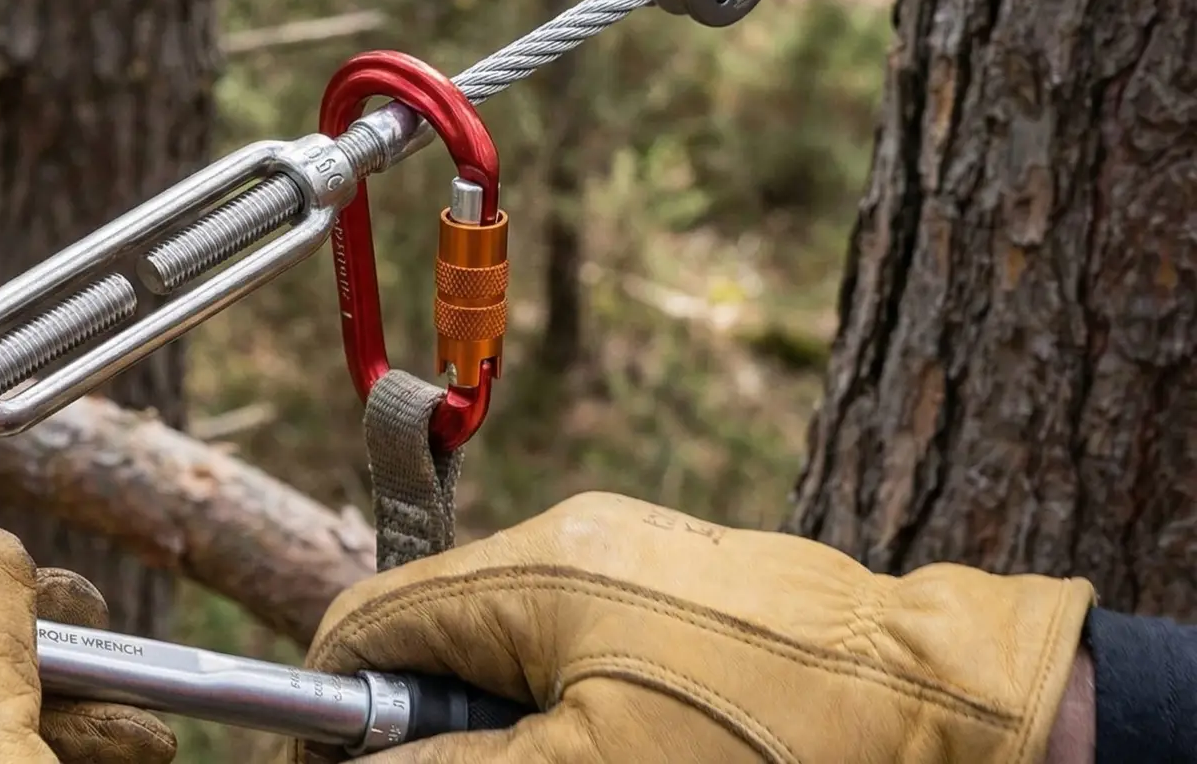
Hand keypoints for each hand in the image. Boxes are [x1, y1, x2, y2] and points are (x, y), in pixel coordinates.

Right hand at [296, 491, 1093, 763]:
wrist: (949, 707)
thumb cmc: (773, 741)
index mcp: (532, 568)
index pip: (372, 621)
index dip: (332, 705)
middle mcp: (572, 539)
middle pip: (436, 635)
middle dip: (430, 725)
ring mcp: (632, 555)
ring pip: (507, 644)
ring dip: (500, 720)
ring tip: (559, 760)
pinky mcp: (683, 587)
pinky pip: (577, 639)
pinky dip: (562, 701)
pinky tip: (613, 746)